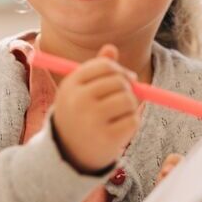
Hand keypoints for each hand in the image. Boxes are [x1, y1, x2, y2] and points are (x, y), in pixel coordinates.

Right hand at [52, 44, 140, 173]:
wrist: (68, 154)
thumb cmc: (78, 115)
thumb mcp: (80, 90)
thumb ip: (96, 69)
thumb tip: (111, 48)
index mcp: (70, 85)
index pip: (104, 66)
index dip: (120, 70)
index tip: (126, 79)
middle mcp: (78, 101)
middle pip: (119, 81)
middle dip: (127, 88)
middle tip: (123, 99)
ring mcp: (91, 120)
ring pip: (128, 100)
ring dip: (130, 107)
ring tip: (118, 116)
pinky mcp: (106, 138)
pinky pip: (133, 120)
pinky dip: (131, 123)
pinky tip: (118, 130)